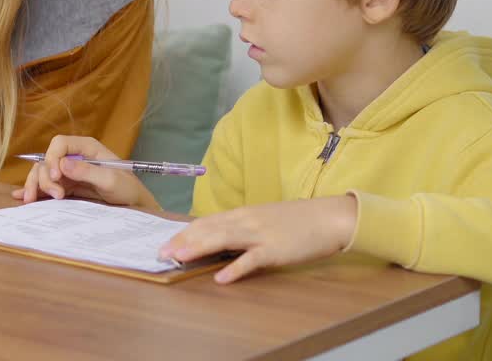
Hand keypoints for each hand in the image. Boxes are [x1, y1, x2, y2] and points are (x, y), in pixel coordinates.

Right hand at [10, 135, 157, 208]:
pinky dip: (34, 190)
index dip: (53, 158)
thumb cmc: (127, 188)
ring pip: (43, 173)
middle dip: (45, 178)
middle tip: (56, 196)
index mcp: (86, 148)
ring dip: (36, 185)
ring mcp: (69, 171)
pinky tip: (21, 197)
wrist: (133, 205)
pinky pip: (46, 185)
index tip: (56, 177)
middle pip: (48, 160)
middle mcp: (74, 157)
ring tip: (32, 202)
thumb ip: (87, 172)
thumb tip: (62, 164)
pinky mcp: (66, 185)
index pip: (59, 144)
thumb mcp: (111, 181)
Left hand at [159, 195, 358, 283]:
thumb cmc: (299, 220)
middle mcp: (247, 221)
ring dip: (198, 249)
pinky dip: (235, 269)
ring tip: (179, 258)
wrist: (330, 217)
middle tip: (161, 253)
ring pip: (223, 239)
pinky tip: (221, 278)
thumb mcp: (266, 219)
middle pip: (208, 229)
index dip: (185, 233)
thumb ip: (243, 228)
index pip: (207, 222)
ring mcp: (261, 235)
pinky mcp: (276, 250)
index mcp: (244, 214)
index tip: (167, 242)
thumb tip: (221, 238)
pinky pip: (252, 260)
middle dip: (183, 241)